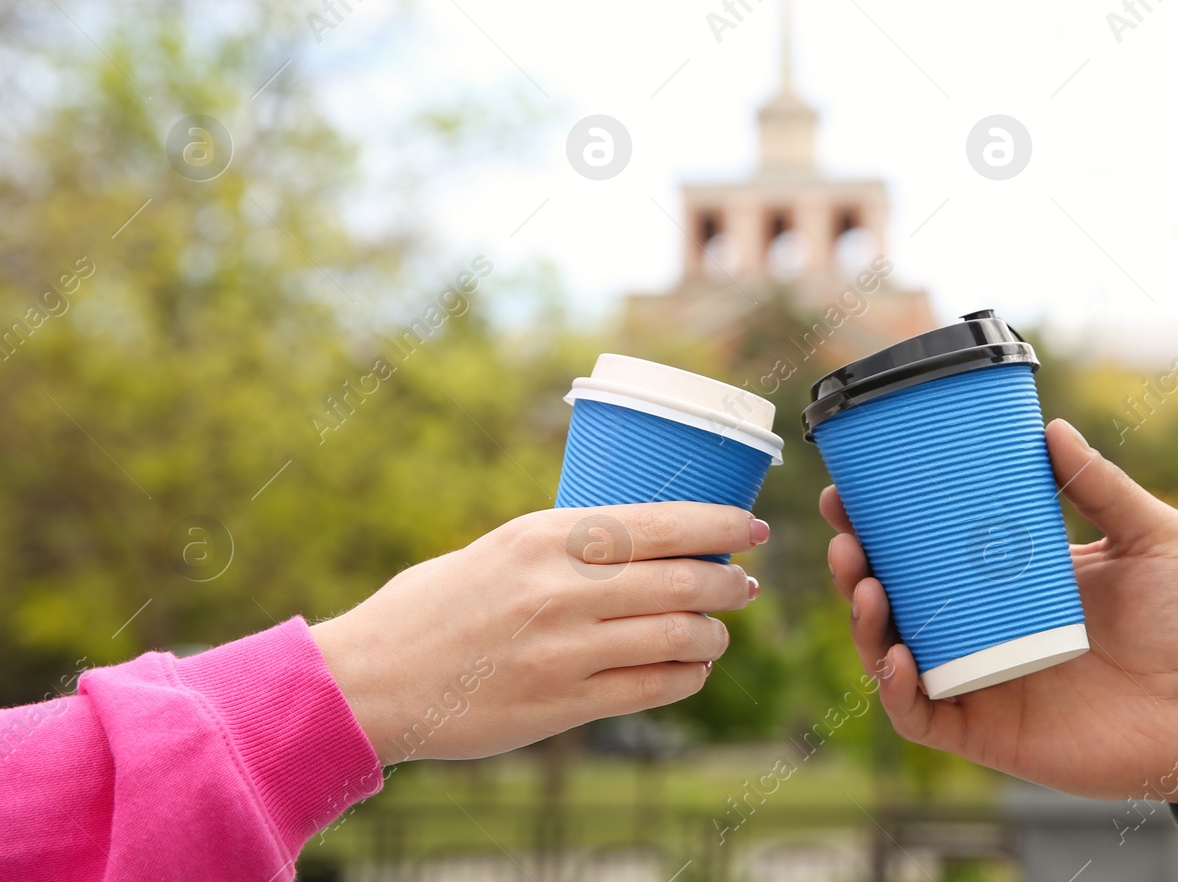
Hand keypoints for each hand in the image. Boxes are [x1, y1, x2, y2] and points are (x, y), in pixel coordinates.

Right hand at [310, 502, 765, 764]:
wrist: (373, 680)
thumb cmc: (436, 605)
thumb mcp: (503, 547)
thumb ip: (568, 545)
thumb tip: (647, 540)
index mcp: (547, 537)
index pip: (660, 522)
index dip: (720, 524)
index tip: (753, 527)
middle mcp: (562, 589)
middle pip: (684, 580)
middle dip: (730, 582)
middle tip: (745, 584)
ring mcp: (565, 651)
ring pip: (679, 636)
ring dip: (714, 634)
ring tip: (717, 632)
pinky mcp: (564, 705)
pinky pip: (654, 688)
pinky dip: (687, 675)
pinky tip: (691, 668)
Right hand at [824, 419, 1177, 807]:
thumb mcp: (1149, 537)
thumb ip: (1103, 485)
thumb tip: (1051, 426)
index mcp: (1002, 583)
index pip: (923, 548)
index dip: (878, 524)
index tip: (852, 490)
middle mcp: (977, 630)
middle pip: (891, 597)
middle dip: (855, 566)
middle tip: (847, 535)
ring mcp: (976, 680)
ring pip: (890, 653)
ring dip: (864, 621)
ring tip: (866, 584)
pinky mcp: (985, 731)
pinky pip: (919, 714)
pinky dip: (896, 689)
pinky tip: (898, 657)